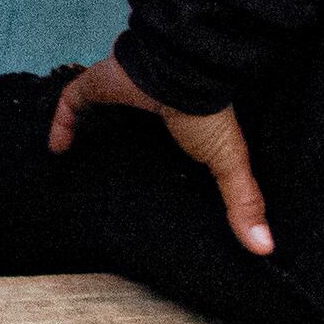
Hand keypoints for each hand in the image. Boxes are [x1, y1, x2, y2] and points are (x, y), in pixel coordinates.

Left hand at [52, 54, 274, 255]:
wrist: (181, 71)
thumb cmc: (207, 115)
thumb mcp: (229, 162)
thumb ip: (242, 201)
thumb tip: (266, 251)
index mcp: (177, 120)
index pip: (161, 140)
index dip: (155, 155)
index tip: (148, 185)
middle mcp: (147, 104)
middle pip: (127, 126)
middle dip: (118, 143)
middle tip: (107, 178)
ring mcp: (121, 91)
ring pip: (99, 111)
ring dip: (88, 131)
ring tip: (77, 163)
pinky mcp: (97, 83)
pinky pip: (72, 102)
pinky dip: (61, 124)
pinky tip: (57, 150)